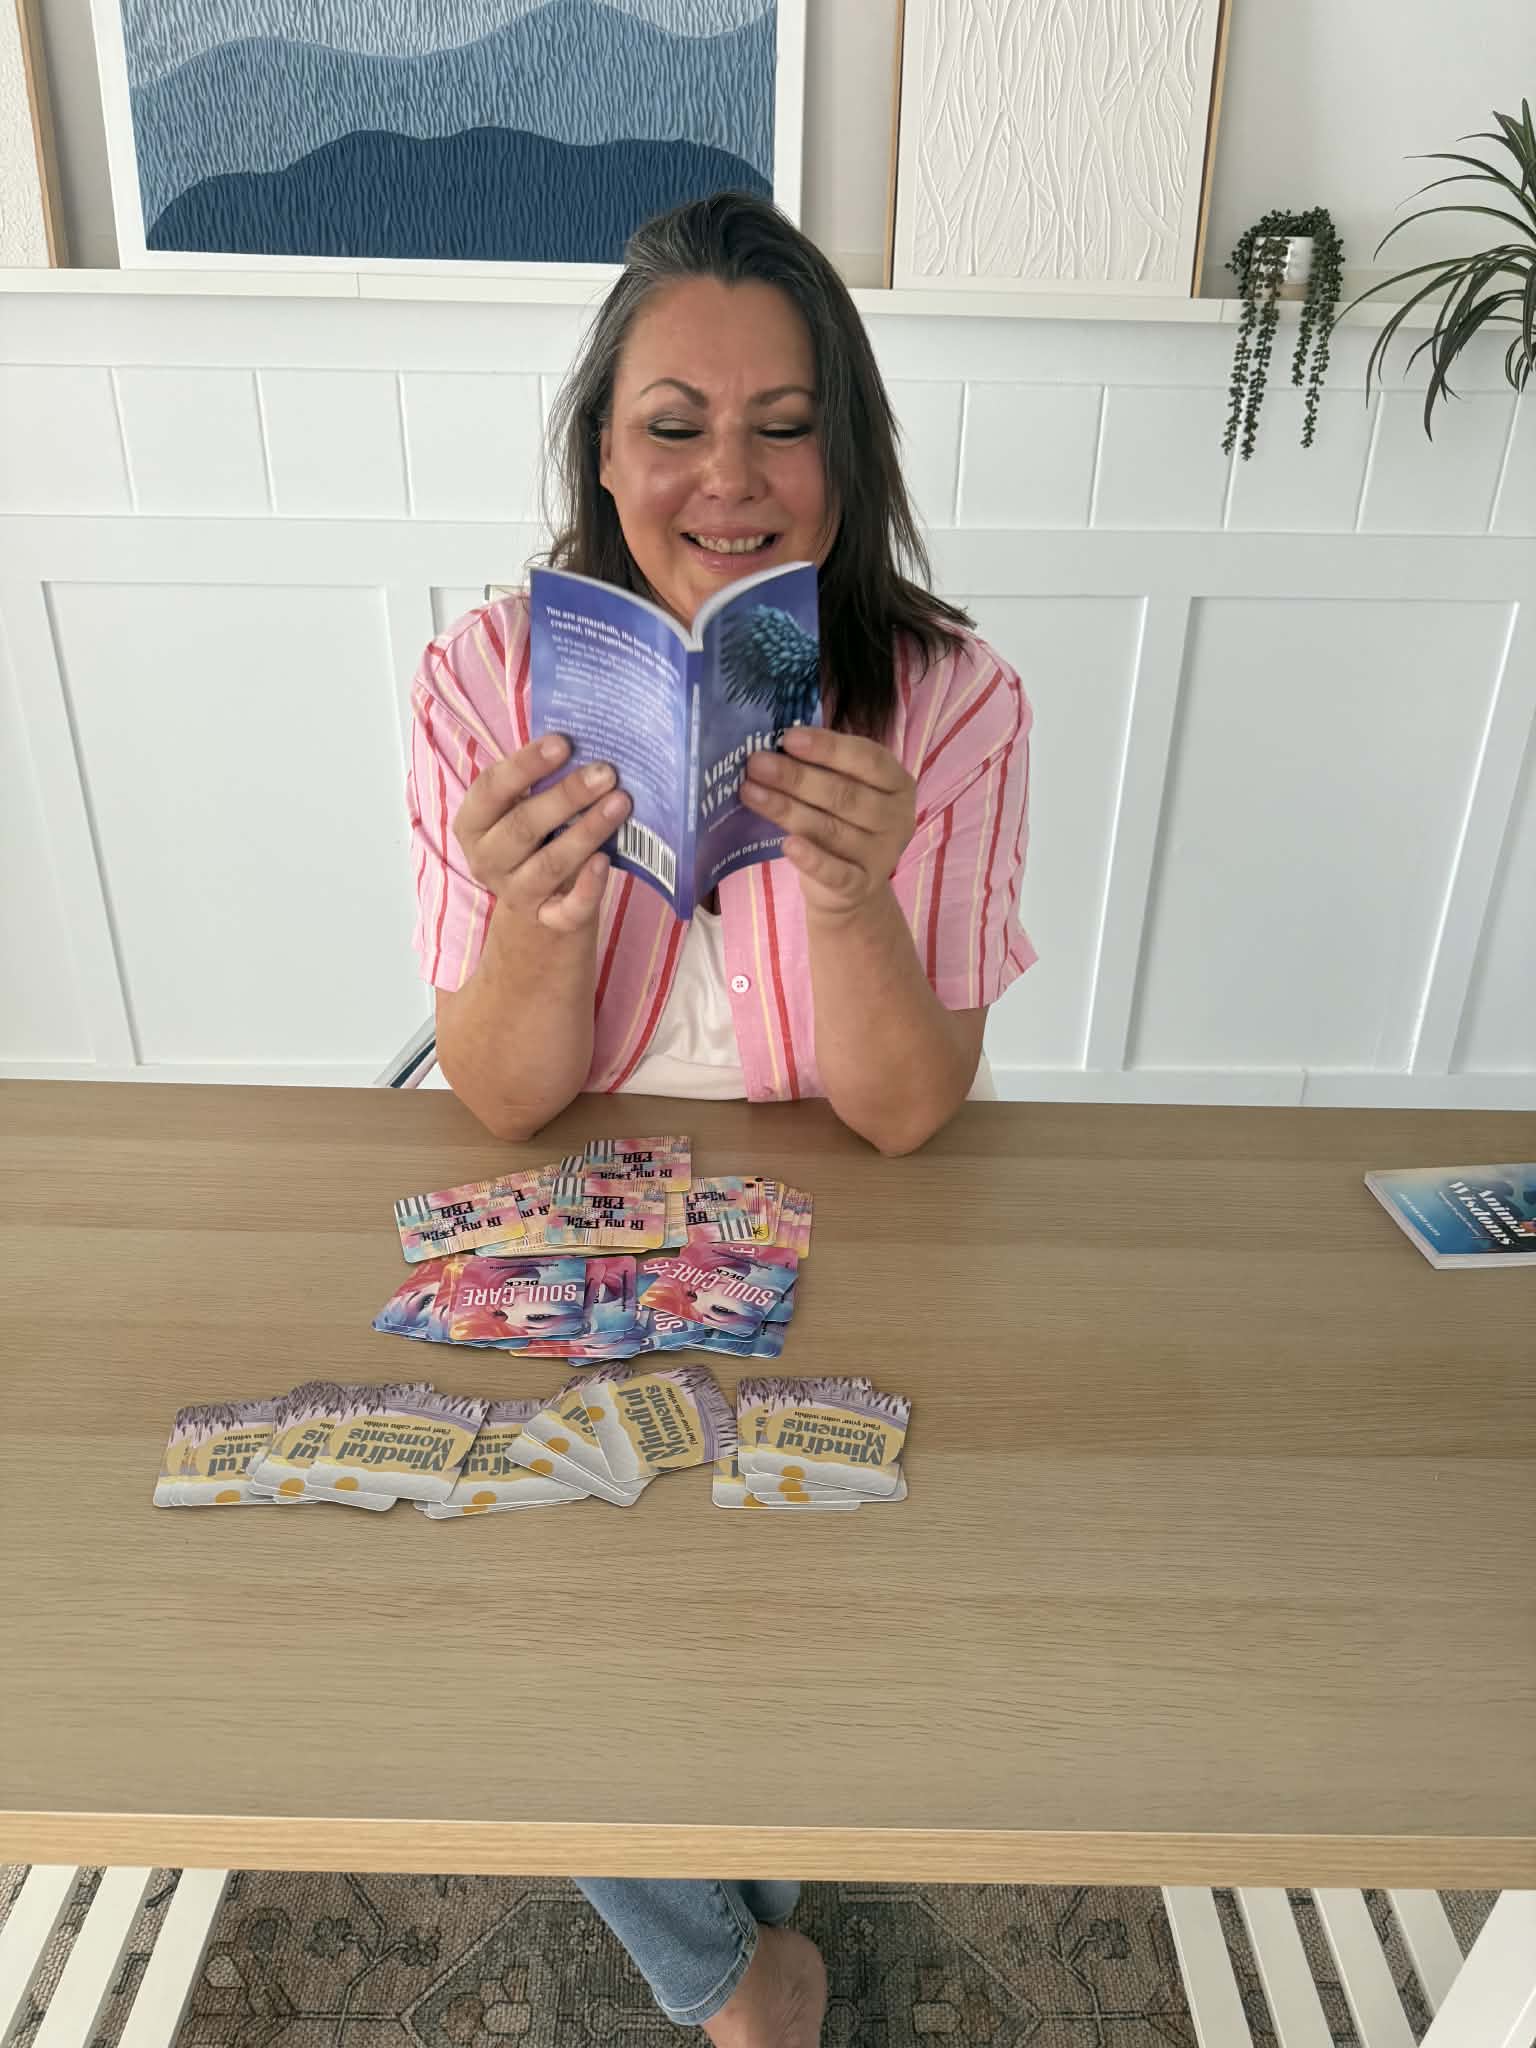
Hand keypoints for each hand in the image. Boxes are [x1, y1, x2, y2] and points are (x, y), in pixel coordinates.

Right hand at [452, 734, 629, 934]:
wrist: (538, 905)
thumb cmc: (535, 837)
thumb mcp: (524, 807)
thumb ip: (542, 779)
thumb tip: (586, 740)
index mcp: (473, 823)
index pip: (491, 788)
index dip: (526, 765)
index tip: (564, 743)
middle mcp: (487, 860)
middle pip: (523, 826)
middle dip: (566, 796)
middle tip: (606, 772)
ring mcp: (515, 893)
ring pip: (549, 864)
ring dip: (586, 832)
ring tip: (620, 803)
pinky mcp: (547, 920)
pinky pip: (567, 910)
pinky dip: (587, 888)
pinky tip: (606, 862)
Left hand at [740, 726, 915, 918]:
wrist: (853, 889)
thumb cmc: (843, 822)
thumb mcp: (845, 789)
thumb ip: (822, 767)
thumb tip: (773, 745)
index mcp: (897, 784)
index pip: (867, 759)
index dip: (828, 748)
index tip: (788, 738)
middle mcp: (896, 819)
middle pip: (844, 795)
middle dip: (796, 778)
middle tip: (757, 764)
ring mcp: (881, 856)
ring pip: (831, 830)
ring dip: (787, 810)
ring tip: (751, 792)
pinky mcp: (860, 887)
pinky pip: (835, 873)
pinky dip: (811, 860)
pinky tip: (787, 844)